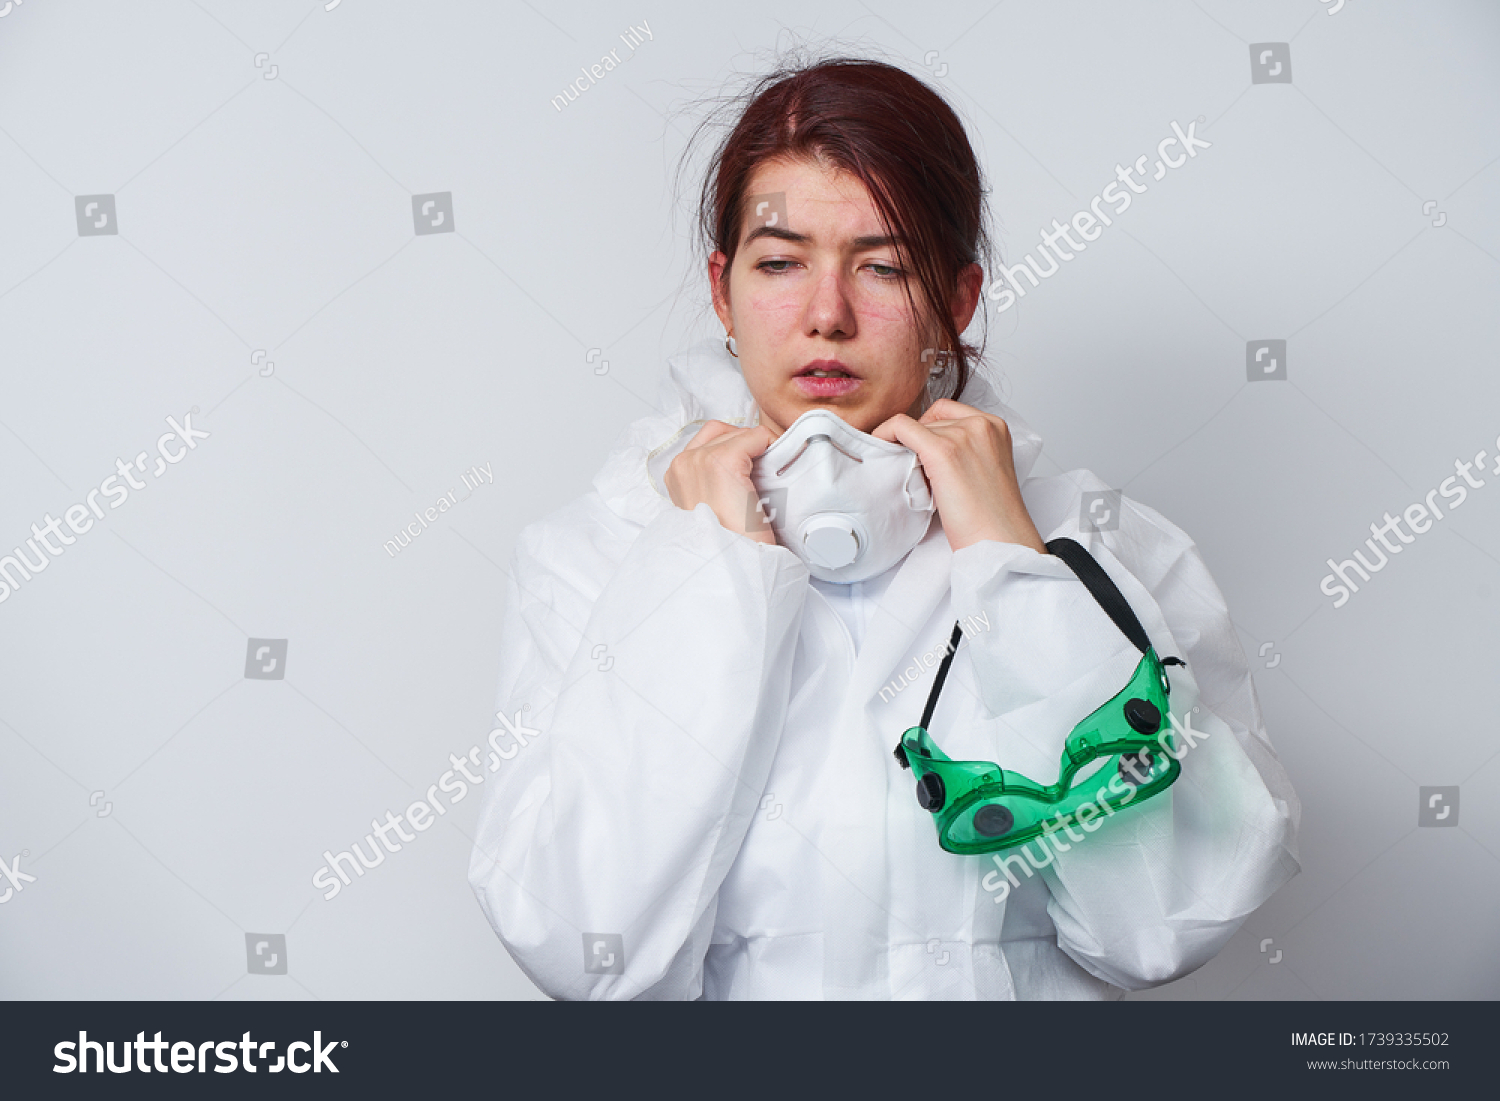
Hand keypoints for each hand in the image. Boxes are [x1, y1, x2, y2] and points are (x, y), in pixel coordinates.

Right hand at [664, 421, 776, 543]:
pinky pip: (757, 436)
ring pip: (739, 433)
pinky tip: (774, 473)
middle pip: (721, 432)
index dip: (733, 452)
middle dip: (744, 447)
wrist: (729, 564)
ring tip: (766, 476)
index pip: (707, 441)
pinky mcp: (723, 460)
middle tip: (760, 474)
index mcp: (676, 475)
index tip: (746, 474)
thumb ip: (713, 484)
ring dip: (757, 449)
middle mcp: (683, 463)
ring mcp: (700, 459)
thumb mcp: (710, 509)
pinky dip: (771, 449)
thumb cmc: (726, 543)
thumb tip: (741, 468)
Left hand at [873, 398, 1046, 553]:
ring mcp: (962, 435)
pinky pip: (900, 427)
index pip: (949, 411)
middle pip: (932, 418)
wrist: (999, 540)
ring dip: (908, 448)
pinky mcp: (942, 450)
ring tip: (914, 478)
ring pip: (916, 426)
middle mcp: (981, 424)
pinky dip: (884, 433)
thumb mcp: (983, 469)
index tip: (918, 448)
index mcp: (995, 426)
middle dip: (920, 441)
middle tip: (916, 470)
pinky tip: (879, 448)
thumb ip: (964, 449)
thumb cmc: (990, 516)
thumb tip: (926, 445)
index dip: (929, 428)